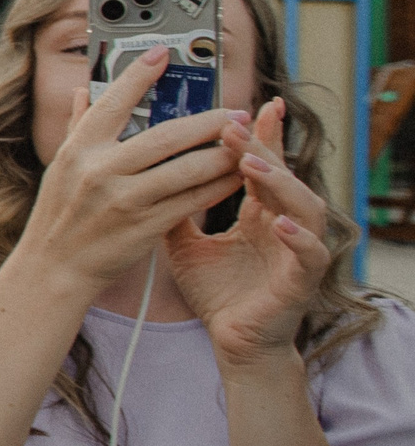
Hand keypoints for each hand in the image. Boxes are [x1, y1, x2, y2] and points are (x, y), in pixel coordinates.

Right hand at [11, 46, 246, 298]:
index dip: (140, 74)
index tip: (164, 53)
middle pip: (167, 135)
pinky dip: (219, 186)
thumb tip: (83, 90)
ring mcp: (125, 199)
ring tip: (244, 141)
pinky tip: (235, 175)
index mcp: (79, 149)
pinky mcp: (147, 226)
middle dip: (208, 120)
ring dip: (223, 153)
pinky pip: (193, 200)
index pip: (113, 101)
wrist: (55, 268)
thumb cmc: (59, 215)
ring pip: (188, 168)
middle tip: (235, 111)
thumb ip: (79, 126)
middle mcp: (101, 170)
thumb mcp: (62, 166)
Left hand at [166, 97, 329, 369]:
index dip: (257, 135)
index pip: (258, 164)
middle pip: (278, 175)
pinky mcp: (300, 280)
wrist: (235, 341)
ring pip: (303, 204)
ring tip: (249, 163)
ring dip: (278, 182)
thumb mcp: (182, 240)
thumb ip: (169, 202)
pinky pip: (310, 253)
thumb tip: (136, 167)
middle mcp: (283, 223)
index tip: (245, 104)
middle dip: (259, 147)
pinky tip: (279, 222)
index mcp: (258, 211)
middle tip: (232, 123)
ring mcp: (295, 250)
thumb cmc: (216, 290)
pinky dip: (298, 236)